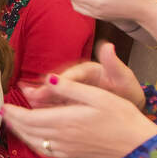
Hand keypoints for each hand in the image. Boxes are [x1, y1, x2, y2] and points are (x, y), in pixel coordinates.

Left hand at [0, 69, 156, 157]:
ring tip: (12, 123)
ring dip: (21, 132)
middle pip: (28, 131)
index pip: (29, 118)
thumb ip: (69, 88)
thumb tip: (47, 79)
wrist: (135, 143)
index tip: (3, 104)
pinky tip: (33, 138)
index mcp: (64, 121)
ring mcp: (66, 149)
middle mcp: (61, 137)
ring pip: (34, 142)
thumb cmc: (120, 115)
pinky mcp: (72, 155)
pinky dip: (34, 143)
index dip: (13, 112)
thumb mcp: (96, 95)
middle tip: (3, 112)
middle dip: (12, 121)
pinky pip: (45, 151)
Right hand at [24, 42, 143, 110]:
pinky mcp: (71, 102)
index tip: (50, 82)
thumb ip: (112, 63)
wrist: (129, 104)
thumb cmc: (126, 88)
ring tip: (27, 100)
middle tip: (31, 95)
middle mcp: (78, 79)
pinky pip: (57, 105)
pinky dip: (46, 108)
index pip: (73, 74)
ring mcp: (73, 91)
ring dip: (41, 97)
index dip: (61, 79)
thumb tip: (108, 46)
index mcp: (89, 69)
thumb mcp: (122, 76)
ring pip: (55, 94)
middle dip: (45, 90)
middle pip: (60, 84)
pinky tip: (34, 112)